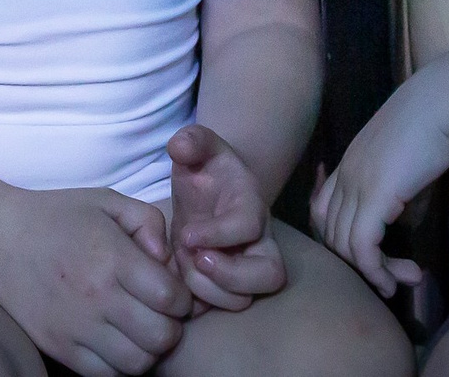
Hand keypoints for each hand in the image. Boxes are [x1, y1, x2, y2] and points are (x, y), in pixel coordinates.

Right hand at [0, 187, 193, 375]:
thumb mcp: (107, 201)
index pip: (171, 297)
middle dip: (171, 328)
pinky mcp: (58, 347)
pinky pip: (105, 374)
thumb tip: (167, 260)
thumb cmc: (58, 216)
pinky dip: (119, 364)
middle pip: (161, 337)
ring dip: (147, 350)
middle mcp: (96, 296)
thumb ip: (149, 222)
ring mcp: (75, 327)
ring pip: (137, 363)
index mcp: (111, 257)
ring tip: (139, 330)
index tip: (172, 292)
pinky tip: (115, 342)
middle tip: (161, 314)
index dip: (183, 299)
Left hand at [166, 126, 284, 311]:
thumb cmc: (206, 170)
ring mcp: (245, 269)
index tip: (185, 233)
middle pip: (270, 276)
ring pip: (242, 299)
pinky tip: (179, 278)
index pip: (248, 226)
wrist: (210, 192)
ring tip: (184, 265)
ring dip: (207, 289)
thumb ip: (192, 139)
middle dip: (229, 275)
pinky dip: (196, 301)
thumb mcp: (199, 146)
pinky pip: (218, 309)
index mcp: (251, 206)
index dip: (218, 234)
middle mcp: (258, 242)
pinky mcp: (227, 288)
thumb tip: (180, 145)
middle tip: (195, 258)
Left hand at [309, 67, 448, 296]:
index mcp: (350, 162)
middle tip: (395, 280)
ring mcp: (356, 182)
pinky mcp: (375, 194)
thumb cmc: (441, 122)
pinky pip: (361, 247)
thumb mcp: (415, 165)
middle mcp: (345, 173)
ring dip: (374, 273)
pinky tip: (397, 280)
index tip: (373, 257)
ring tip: (404, 282)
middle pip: (331, 233)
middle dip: (361, 265)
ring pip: (344, 246)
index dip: (342, 239)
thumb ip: (403, 194)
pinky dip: (376, 271)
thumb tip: (405, 224)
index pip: (323, 211)